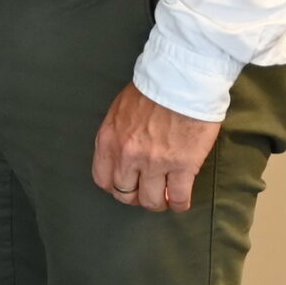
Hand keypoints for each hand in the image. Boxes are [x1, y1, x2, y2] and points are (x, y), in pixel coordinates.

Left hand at [92, 83, 221, 211]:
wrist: (180, 80)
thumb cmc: (152, 90)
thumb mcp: (120, 112)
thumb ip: (117, 136)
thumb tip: (122, 155)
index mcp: (108, 140)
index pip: (103, 179)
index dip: (116, 187)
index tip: (127, 186)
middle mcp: (127, 155)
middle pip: (125, 194)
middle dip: (136, 197)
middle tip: (148, 192)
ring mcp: (154, 162)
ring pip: (151, 201)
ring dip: (158, 202)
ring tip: (165, 197)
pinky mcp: (182, 166)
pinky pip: (177, 198)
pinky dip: (179, 204)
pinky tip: (180, 201)